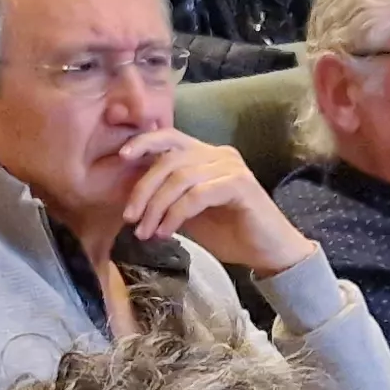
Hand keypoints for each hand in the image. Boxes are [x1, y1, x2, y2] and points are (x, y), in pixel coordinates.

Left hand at [112, 129, 308, 273]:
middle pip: (169, 159)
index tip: (120, 158)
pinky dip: (177, 214)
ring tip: (145, 233)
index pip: (170, 137)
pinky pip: (197, 195)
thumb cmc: (231, 233)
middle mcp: (219, 154)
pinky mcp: (239, 185)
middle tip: (130, 218)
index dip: (143, 142)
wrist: (269, 252)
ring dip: (157, 207)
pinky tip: (167, 232)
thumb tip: (131, 197)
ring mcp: (231, 167)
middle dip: (143, 189)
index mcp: (206, 155)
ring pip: (181, 178)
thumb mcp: (189, 214)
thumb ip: (167, 199)